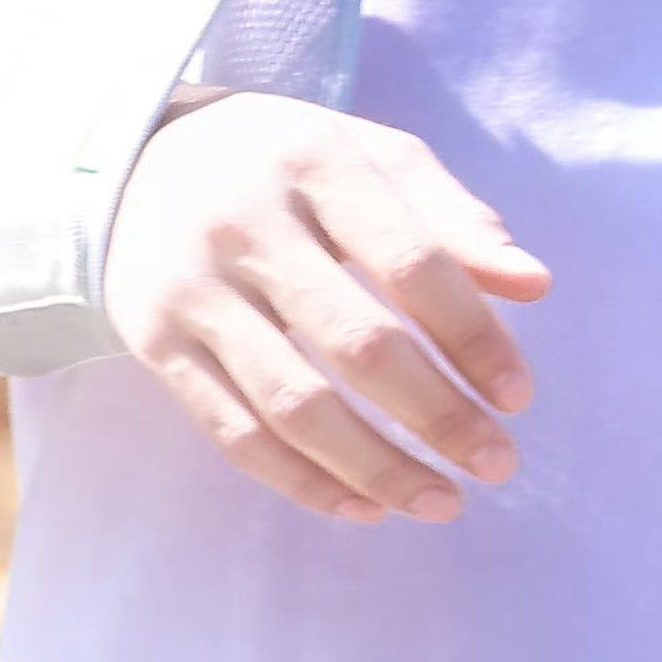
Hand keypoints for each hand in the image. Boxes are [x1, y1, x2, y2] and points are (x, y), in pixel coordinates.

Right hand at [100, 95, 549, 521]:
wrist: (127, 163)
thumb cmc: (280, 164)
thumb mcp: (366, 154)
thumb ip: (452, 215)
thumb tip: (535, 287)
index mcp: (314, 163)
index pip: (411, 262)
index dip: (473, 335)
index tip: (519, 396)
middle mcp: (246, 226)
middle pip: (357, 343)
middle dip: (437, 415)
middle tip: (497, 463)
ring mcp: (194, 290)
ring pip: (294, 404)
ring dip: (378, 466)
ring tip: (441, 502)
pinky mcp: (153, 343)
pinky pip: (233, 433)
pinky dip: (303, 483)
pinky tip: (364, 507)